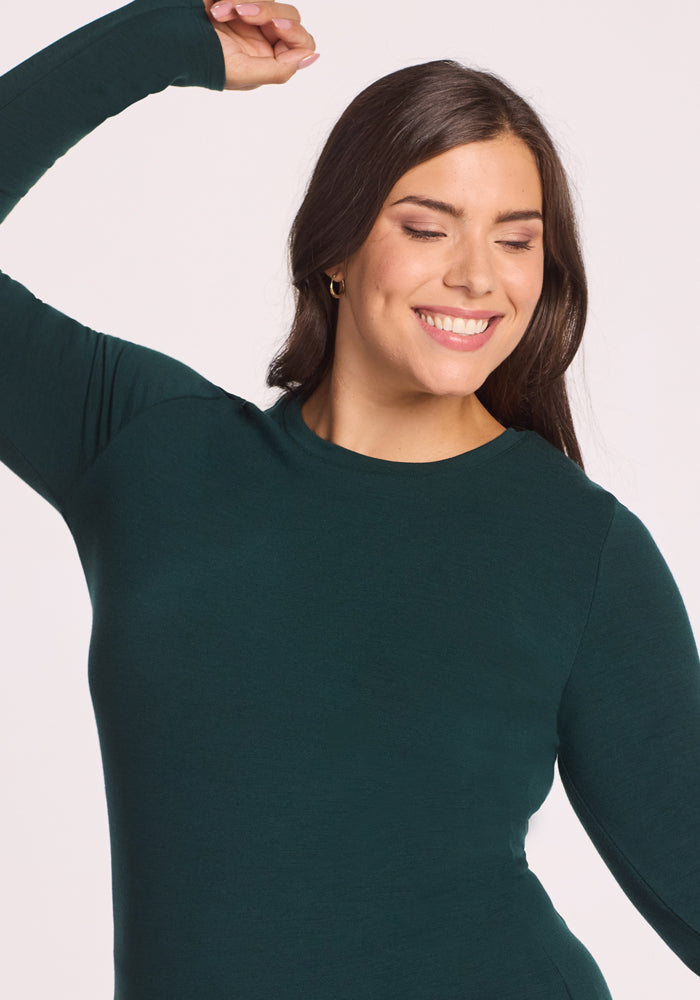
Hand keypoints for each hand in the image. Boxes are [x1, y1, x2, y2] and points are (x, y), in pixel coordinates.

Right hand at [202, 1, 317, 89]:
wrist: (167, 36)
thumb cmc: (202, 61)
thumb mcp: (244, 73)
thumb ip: (280, 69)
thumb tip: (310, 57)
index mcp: (267, 61)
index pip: (301, 44)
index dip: (295, 34)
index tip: (276, 27)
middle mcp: (262, 38)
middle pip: (290, 19)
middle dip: (267, 12)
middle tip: (242, 13)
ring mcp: (249, 17)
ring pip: (269, 1)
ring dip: (244, 2)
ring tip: (218, 12)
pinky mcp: (237, 1)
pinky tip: (216, 8)